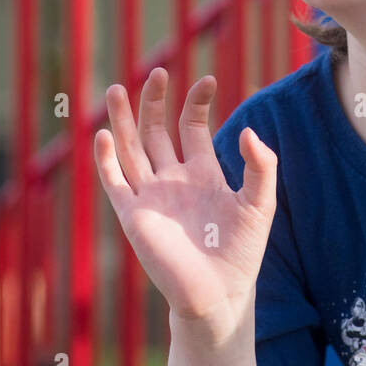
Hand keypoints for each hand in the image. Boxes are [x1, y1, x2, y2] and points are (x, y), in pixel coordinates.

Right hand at [94, 67, 277, 336]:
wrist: (220, 294)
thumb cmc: (242, 252)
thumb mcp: (260, 202)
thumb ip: (261, 165)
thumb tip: (247, 131)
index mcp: (202, 172)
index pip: (191, 126)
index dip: (196, 102)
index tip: (208, 80)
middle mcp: (172, 179)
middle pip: (155, 131)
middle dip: (154, 101)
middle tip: (157, 70)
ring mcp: (151, 196)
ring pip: (130, 149)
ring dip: (122, 120)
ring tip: (115, 88)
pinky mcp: (134, 216)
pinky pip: (115, 182)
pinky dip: (106, 158)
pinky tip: (104, 134)